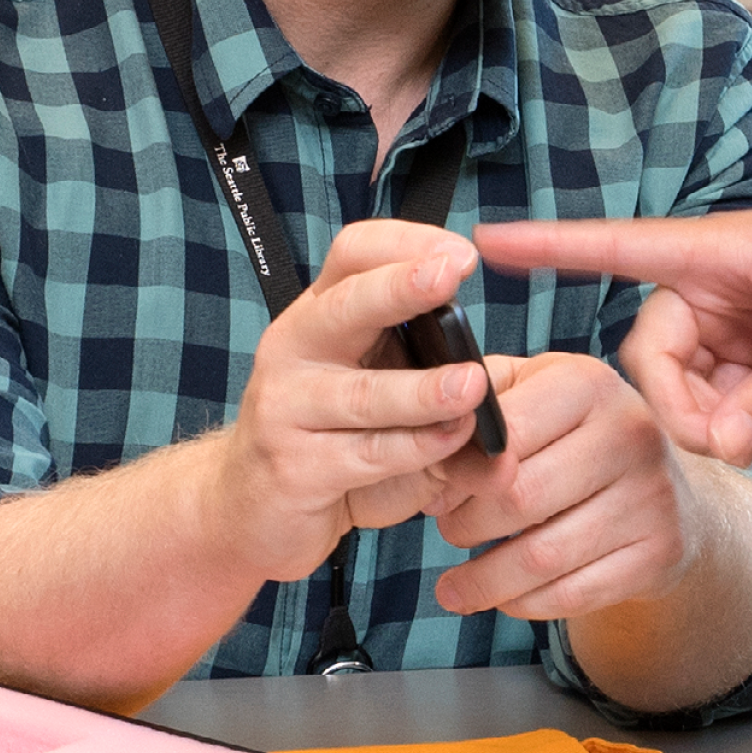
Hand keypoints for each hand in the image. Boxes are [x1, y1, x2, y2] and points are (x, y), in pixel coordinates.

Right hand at [207, 220, 496, 585]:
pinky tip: (454, 440)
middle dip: (401, 287)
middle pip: (346, 305)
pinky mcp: (293, 468)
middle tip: (450, 276)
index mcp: (324, 313)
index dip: (405, 243)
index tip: (461, 253)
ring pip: (363, 393)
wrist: (250, 510)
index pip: (354, 253)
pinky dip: (416, 448)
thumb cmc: (333, 436)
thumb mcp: (382, 390)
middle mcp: (296, 348)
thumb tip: (501, 379)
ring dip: (423, 390)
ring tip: (472, 385)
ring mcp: (286, 407)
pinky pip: (365, 454)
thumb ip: (434, 375)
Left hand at [426, 352, 699, 619]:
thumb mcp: (533, 392)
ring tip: (456, 587)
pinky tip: (506, 596)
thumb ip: (478, 401)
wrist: (664, 489)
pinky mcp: (660, 552)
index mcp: (589, 384)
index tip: (437, 493)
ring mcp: (652, 496)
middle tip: (449, 532)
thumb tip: (424, 436)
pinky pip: (572, 594)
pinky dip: (525, 603)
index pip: (505, 434)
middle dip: (465, 527)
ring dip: (483, 581)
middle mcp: (630, 434)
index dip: (457, 472)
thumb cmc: (577, 437)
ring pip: (541, 557)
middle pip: (518, 498)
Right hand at [475, 213, 751, 464]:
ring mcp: (736, 317)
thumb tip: (725, 439)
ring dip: (712, 418)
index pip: (624, 245)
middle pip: (651, 347)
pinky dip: (736, 421)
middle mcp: (725, 278)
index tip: (487, 244)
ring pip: (679, 381)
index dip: (552, 247)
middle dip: (679, 403)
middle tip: (731, 438)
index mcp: (734, 249)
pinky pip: (713, 396)